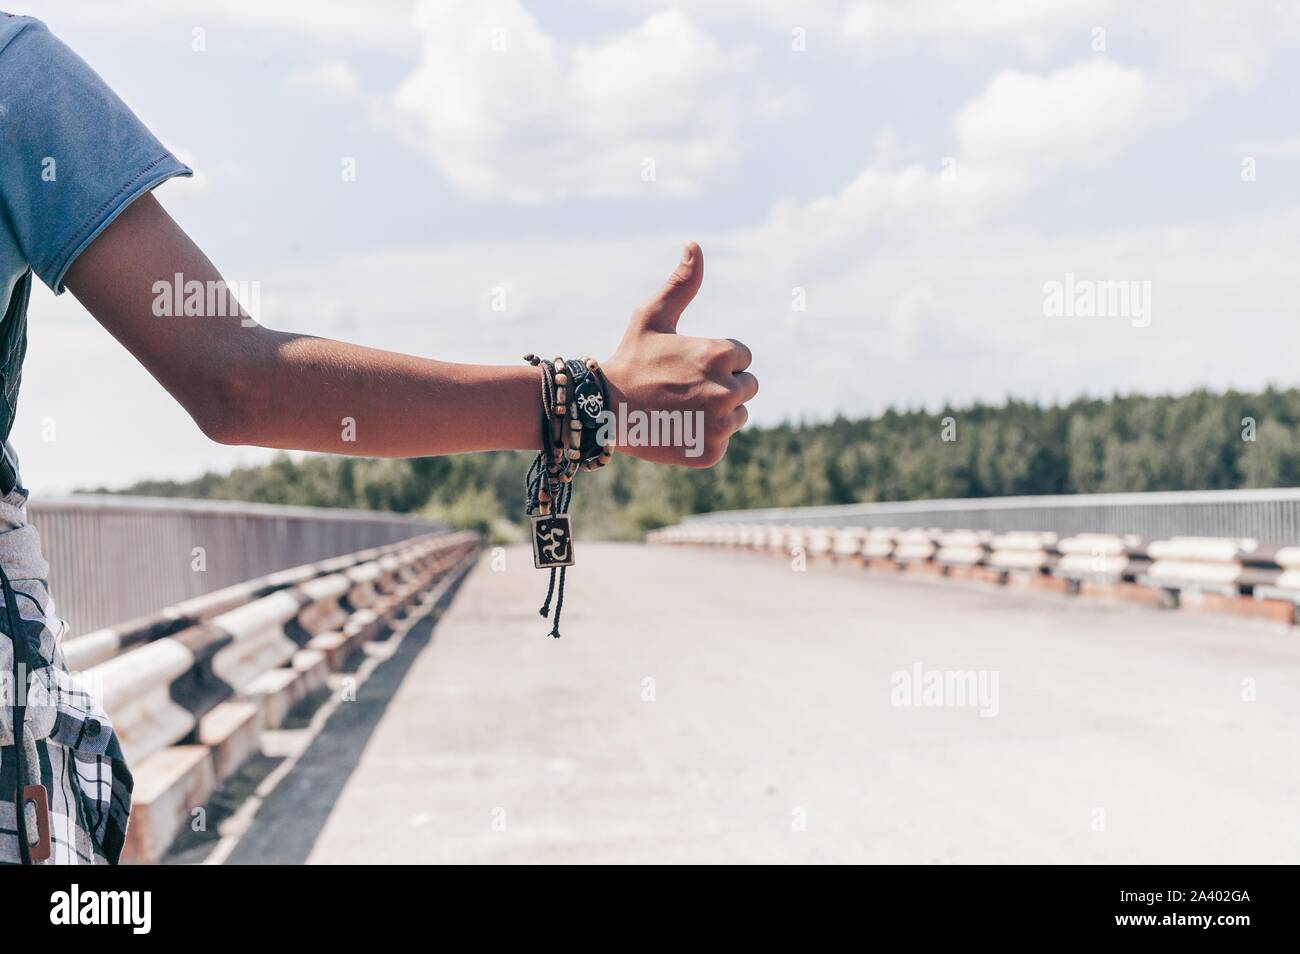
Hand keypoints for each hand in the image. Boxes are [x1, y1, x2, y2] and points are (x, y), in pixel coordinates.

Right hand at [602, 242, 756, 466]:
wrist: (604, 410)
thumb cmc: (630, 359)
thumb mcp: (653, 317)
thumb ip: (681, 284)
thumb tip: (694, 245)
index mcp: (721, 354)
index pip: (742, 357)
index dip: (717, 360)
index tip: (688, 366)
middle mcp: (727, 390)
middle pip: (748, 387)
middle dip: (723, 385)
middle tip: (686, 389)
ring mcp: (721, 424)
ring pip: (738, 415)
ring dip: (718, 412)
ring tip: (681, 408)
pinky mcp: (712, 451)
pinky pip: (721, 441)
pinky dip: (704, 438)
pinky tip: (678, 428)